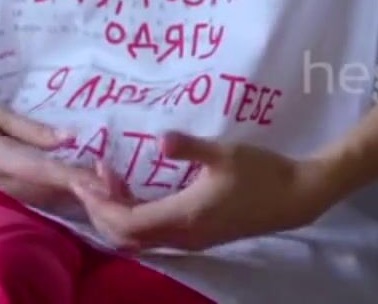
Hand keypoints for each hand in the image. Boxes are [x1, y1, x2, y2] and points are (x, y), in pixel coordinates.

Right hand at [0, 90, 99, 210]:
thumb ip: (28, 128)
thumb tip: (68, 139)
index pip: (41, 170)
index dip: (72, 177)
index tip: (100, 180)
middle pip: (41, 194)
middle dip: (74, 192)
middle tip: (107, 185)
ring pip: (29, 204)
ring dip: (60, 200)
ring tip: (89, 191)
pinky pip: (13, 205)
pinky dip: (38, 201)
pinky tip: (56, 196)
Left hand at [69, 132, 342, 250]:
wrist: (295, 197)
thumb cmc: (261, 172)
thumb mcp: (224, 153)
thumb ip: (190, 146)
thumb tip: (161, 138)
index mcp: (184, 217)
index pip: (126, 224)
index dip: (99, 206)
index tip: (82, 180)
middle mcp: (182, 235)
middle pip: (125, 237)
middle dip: (100, 211)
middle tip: (87, 178)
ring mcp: (190, 238)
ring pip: (139, 237)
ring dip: (116, 213)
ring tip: (106, 178)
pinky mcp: (197, 235)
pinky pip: (154, 233)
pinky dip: (134, 215)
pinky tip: (133, 188)